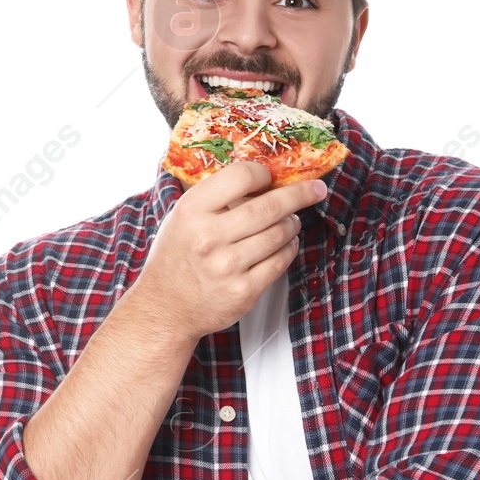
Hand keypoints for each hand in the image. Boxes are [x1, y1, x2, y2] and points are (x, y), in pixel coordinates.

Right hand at [132, 162, 325, 342]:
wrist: (165, 306)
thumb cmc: (177, 255)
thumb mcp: (182, 216)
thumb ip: (216, 196)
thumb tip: (262, 178)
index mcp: (191, 211)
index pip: (241, 176)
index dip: (263, 173)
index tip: (271, 176)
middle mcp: (209, 237)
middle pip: (270, 206)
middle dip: (300, 194)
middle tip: (314, 189)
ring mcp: (228, 266)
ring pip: (281, 233)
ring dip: (293, 224)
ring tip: (290, 221)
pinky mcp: (244, 290)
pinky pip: (281, 261)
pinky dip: (288, 248)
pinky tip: (283, 244)